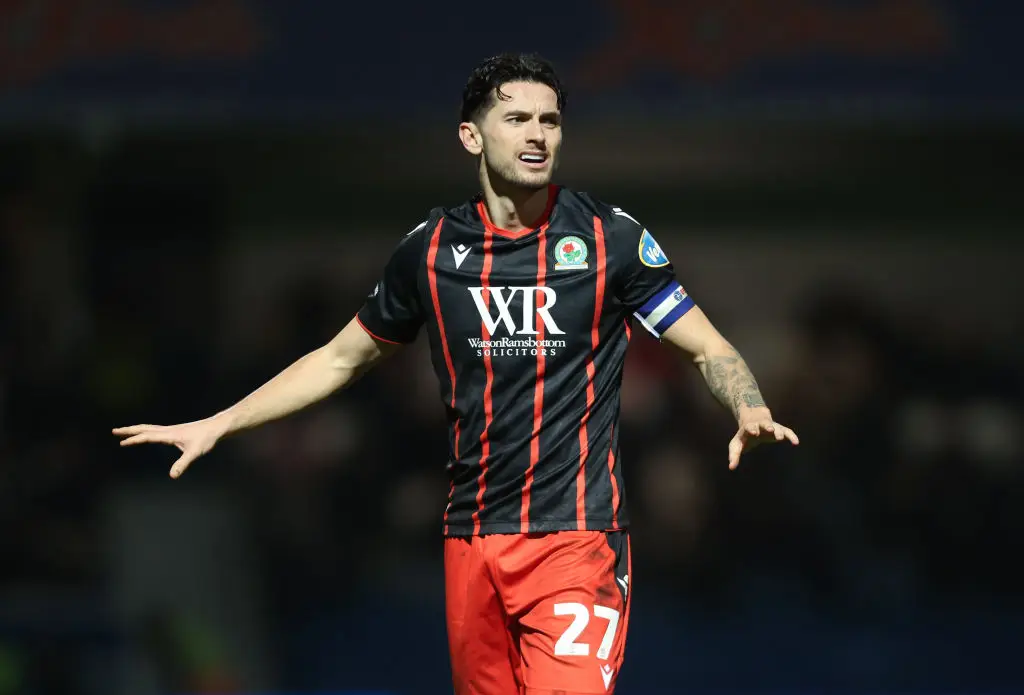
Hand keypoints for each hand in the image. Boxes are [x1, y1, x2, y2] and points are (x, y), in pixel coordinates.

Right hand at [112, 415, 229, 478]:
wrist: (215, 427)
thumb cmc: (206, 439)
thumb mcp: (194, 453)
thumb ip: (183, 464)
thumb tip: (172, 476)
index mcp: (169, 434)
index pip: (148, 436)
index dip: (134, 439)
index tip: (121, 442)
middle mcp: (168, 430)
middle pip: (144, 428)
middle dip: (129, 430)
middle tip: (114, 431)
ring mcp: (171, 429)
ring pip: (149, 428)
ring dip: (136, 429)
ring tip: (125, 432)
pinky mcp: (175, 431)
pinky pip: (155, 430)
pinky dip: (146, 431)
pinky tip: (146, 435)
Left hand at [728, 416, 798, 469]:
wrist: (753, 419)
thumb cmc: (744, 436)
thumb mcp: (736, 444)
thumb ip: (734, 455)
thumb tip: (731, 468)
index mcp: (749, 427)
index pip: (749, 426)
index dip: (752, 428)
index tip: (754, 432)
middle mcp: (760, 425)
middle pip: (764, 423)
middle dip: (766, 426)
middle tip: (769, 429)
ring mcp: (771, 426)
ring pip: (776, 427)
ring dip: (778, 431)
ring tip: (780, 438)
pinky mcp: (779, 429)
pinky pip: (787, 431)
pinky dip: (791, 436)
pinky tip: (796, 442)